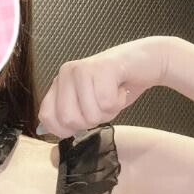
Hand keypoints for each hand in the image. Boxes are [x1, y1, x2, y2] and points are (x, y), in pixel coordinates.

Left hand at [37, 36, 168, 137]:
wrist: (146, 62)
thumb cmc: (115, 87)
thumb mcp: (86, 105)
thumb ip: (68, 116)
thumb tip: (51, 131)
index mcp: (58, 83)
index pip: (47, 117)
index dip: (64, 130)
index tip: (81, 122)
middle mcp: (66, 73)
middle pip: (69, 119)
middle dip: (91, 121)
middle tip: (102, 105)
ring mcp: (83, 68)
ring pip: (90, 114)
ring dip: (107, 112)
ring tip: (112, 95)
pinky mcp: (103, 67)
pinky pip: (107, 103)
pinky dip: (119, 103)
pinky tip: (119, 89)